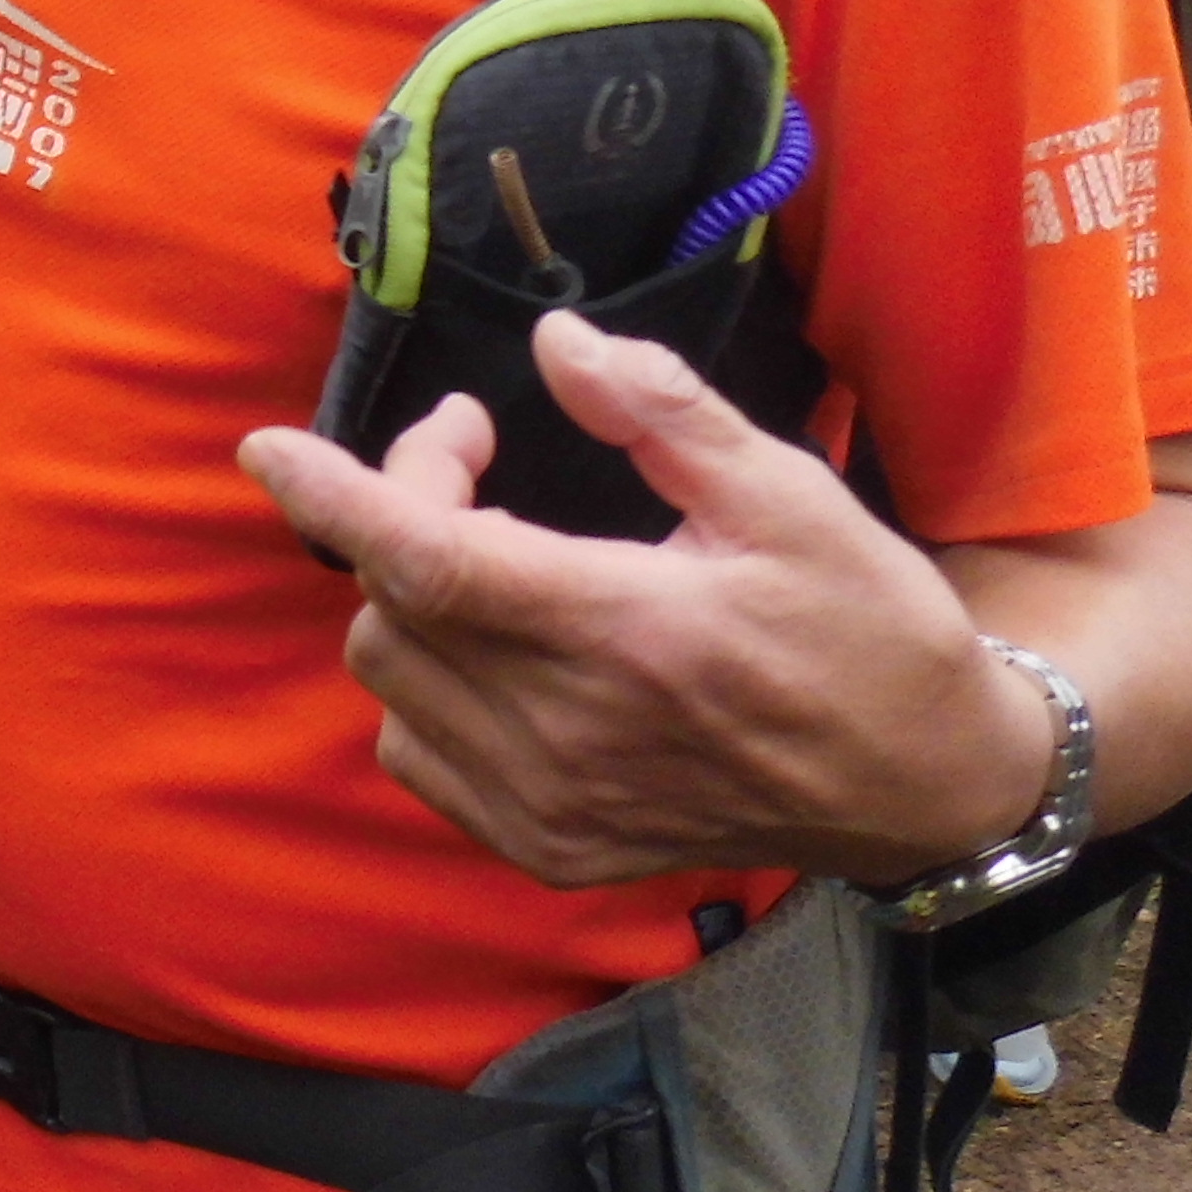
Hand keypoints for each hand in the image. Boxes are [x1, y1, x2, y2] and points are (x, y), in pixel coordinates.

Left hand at [237, 313, 1054, 887]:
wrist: (924, 787)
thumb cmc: (865, 627)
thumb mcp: (789, 494)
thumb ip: (661, 412)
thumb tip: (554, 342)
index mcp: (626, 631)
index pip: (427, 558)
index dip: (334, 495)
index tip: (267, 446)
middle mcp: (570, 732)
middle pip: (390, 604)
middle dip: (403, 505)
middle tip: (477, 456)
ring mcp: (552, 805)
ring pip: (389, 675)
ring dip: (409, 593)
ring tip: (494, 551)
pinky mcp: (549, 849)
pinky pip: (416, 751)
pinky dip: (425, 685)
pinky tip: (497, 648)